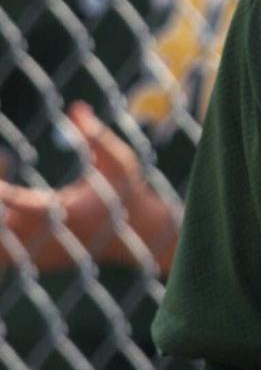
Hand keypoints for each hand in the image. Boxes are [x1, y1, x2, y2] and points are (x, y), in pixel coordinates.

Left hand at [0, 101, 181, 272]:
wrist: (138, 234)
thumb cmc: (127, 192)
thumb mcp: (118, 160)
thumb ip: (96, 136)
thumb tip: (77, 107)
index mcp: (65, 211)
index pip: (21, 203)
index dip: (3, 192)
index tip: (1, 173)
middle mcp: (51, 236)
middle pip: (4, 231)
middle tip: (0, 187)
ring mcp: (46, 253)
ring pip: (6, 251)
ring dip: (0, 231)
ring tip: (4, 200)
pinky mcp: (42, 263)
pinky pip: (11, 259)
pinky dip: (4, 245)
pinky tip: (6, 222)